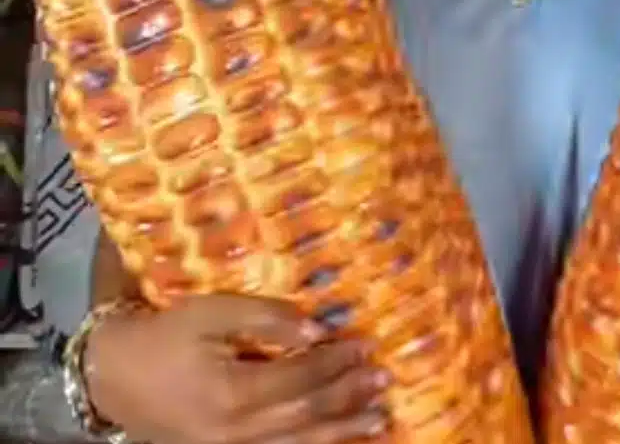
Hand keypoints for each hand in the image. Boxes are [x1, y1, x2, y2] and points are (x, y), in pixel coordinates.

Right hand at [85, 295, 390, 443]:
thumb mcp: (210, 312)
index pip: (300, 378)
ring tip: (378, 421)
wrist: (113, 376)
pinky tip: (338, 442)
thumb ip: (264, 318)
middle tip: (383, 381)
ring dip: (342, 434)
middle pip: (306, 417)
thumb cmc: (165, 335)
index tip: (366, 345)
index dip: (336, 362)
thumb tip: (317, 327)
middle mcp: (234, 433)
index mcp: (232, 392)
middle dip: (348, 398)